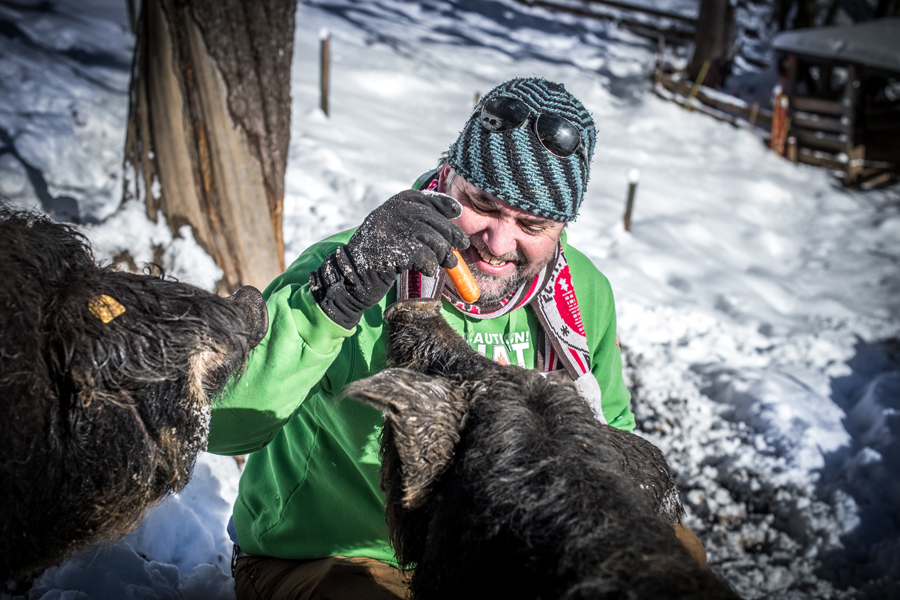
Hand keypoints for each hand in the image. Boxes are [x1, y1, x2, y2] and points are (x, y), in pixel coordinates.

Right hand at [309, 190, 468, 328]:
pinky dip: (430, 265)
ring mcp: (392, 231)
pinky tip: (427, 270)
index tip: (456, 213)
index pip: (425, 199)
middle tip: (461, 247)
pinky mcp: (394, 251)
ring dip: (444, 254)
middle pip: (433, 220)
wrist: (352, 276)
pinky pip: (424, 257)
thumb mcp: (395, 232)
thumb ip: (416, 224)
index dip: (443, 204)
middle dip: (451, 234)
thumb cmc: (379, 256)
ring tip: (448, 264)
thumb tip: (453, 221)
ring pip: (432, 239)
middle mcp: (393, 213)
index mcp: (394, 205)